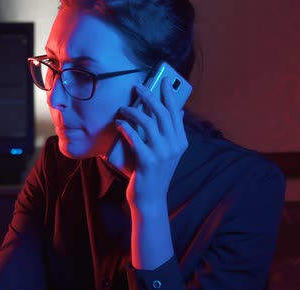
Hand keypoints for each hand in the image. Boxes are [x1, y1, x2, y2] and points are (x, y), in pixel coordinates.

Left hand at [116, 77, 187, 207]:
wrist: (151, 199)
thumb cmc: (155, 173)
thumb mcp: (168, 152)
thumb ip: (172, 133)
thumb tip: (179, 111)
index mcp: (180, 142)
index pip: (176, 113)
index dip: (170, 95)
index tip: (164, 80)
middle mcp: (174, 146)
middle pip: (162, 114)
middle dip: (150, 96)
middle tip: (137, 87)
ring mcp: (162, 153)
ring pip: (148, 123)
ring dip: (133, 111)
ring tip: (123, 108)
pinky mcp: (148, 160)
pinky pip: (135, 138)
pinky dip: (126, 127)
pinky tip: (119, 123)